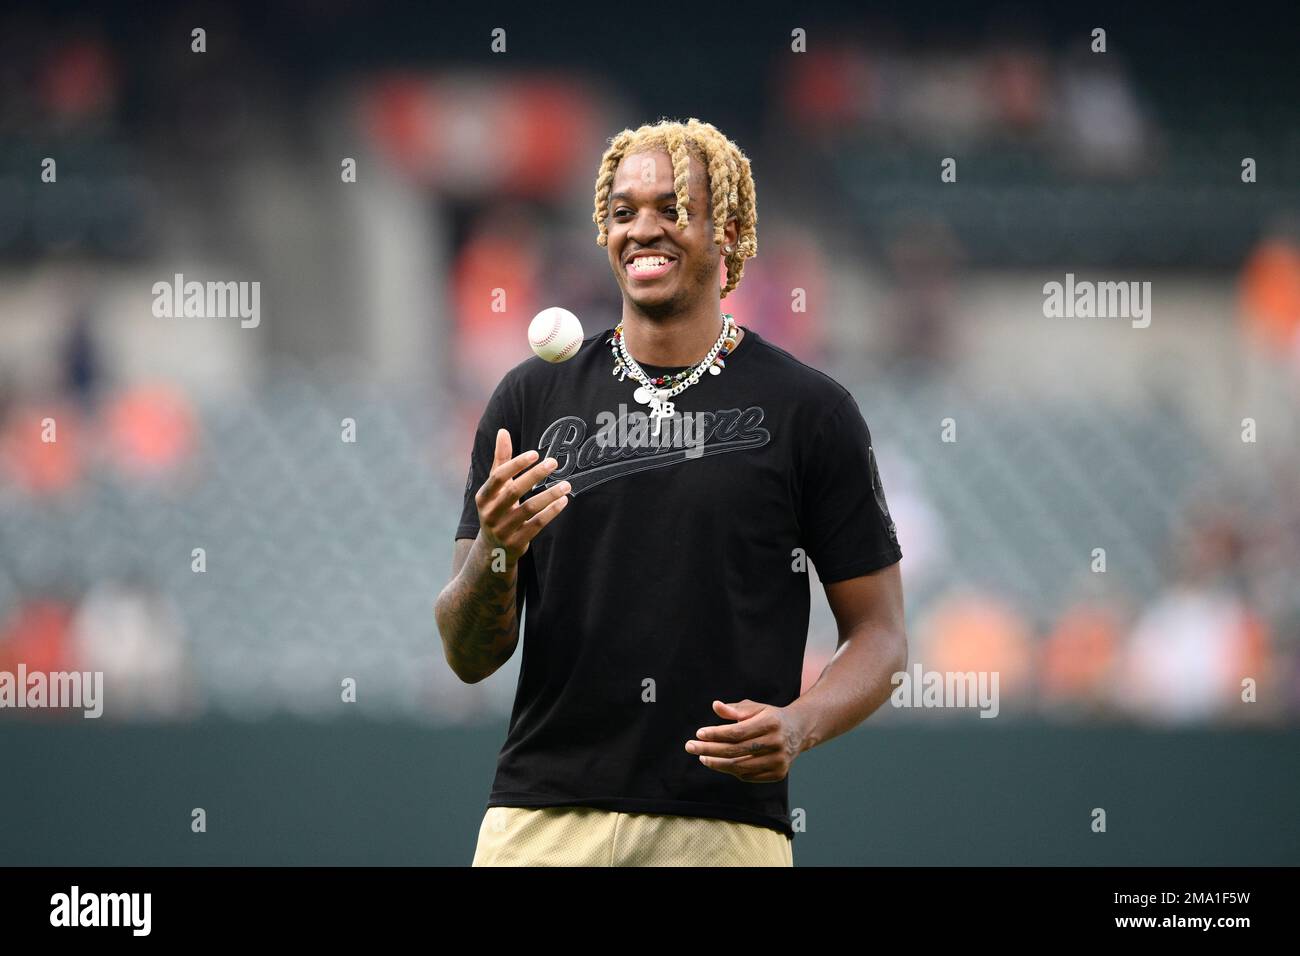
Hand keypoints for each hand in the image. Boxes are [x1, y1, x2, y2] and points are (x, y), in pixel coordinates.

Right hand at [475, 428, 569, 561]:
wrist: (493, 550)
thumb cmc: (497, 509)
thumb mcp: (495, 487)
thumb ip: (500, 460)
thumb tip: (503, 431)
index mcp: (484, 496)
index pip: (499, 477)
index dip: (517, 464)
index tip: (535, 454)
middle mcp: (490, 513)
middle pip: (514, 491)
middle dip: (535, 475)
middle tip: (554, 462)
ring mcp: (503, 530)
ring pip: (529, 509)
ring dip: (549, 495)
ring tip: (567, 484)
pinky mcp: (516, 543)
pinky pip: (536, 525)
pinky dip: (551, 512)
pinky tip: (563, 501)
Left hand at [686, 699, 807, 782]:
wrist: (798, 731)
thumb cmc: (770, 717)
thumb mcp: (755, 708)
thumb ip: (735, 709)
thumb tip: (716, 706)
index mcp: (771, 723)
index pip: (737, 732)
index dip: (716, 734)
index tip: (699, 733)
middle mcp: (776, 743)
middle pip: (736, 751)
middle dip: (710, 749)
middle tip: (691, 746)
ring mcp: (779, 761)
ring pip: (741, 767)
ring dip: (717, 763)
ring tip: (702, 757)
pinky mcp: (778, 774)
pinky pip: (749, 776)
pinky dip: (732, 771)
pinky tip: (719, 763)